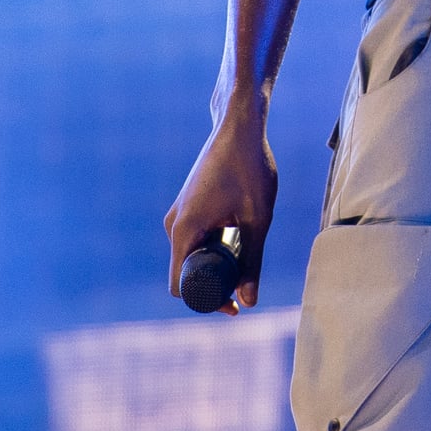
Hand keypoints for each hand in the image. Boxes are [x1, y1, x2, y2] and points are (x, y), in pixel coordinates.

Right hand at [165, 113, 277, 314]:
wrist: (239, 126)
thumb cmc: (250, 167)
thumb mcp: (257, 220)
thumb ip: (252, 262)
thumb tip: (250, 301)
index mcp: (184, 229)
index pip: (180, 286)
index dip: (206, 302)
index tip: (233, 305)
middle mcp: (174, 223)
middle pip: (184, 272)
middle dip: (213, 284)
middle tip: (244, 286)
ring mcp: (178, 213)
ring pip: (190, 255)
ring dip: (214, 264)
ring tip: (245, 257)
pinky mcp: (187, 206)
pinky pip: (193, 239)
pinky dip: (212, 248)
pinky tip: (237, 240)